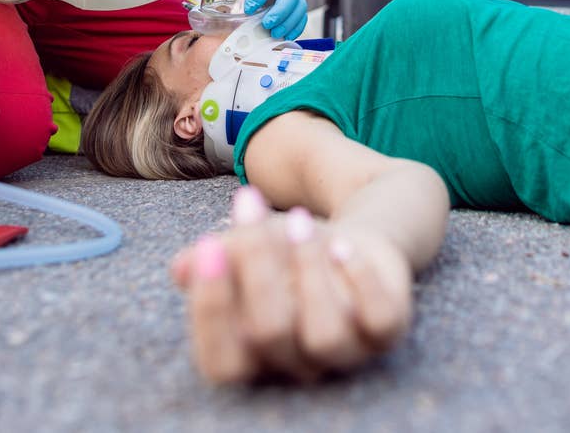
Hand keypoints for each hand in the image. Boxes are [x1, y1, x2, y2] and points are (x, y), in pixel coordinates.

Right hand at [171, 186, 412, 384]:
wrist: (351, 237)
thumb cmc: (286, 251)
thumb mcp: (248, 246)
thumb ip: (216, 258)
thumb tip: (182, 267)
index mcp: (253, 356)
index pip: (221, 360)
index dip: (210, 308)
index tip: (207, 247)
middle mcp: (297, 365)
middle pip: (268, 333)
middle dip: (257, 265)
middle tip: (250, 205)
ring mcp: (346, 353)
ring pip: (324, 334)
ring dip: (307, 268)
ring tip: (298, 220)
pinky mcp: (386, 331)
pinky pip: (380, 321)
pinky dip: (362, 281)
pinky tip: (344, 245)